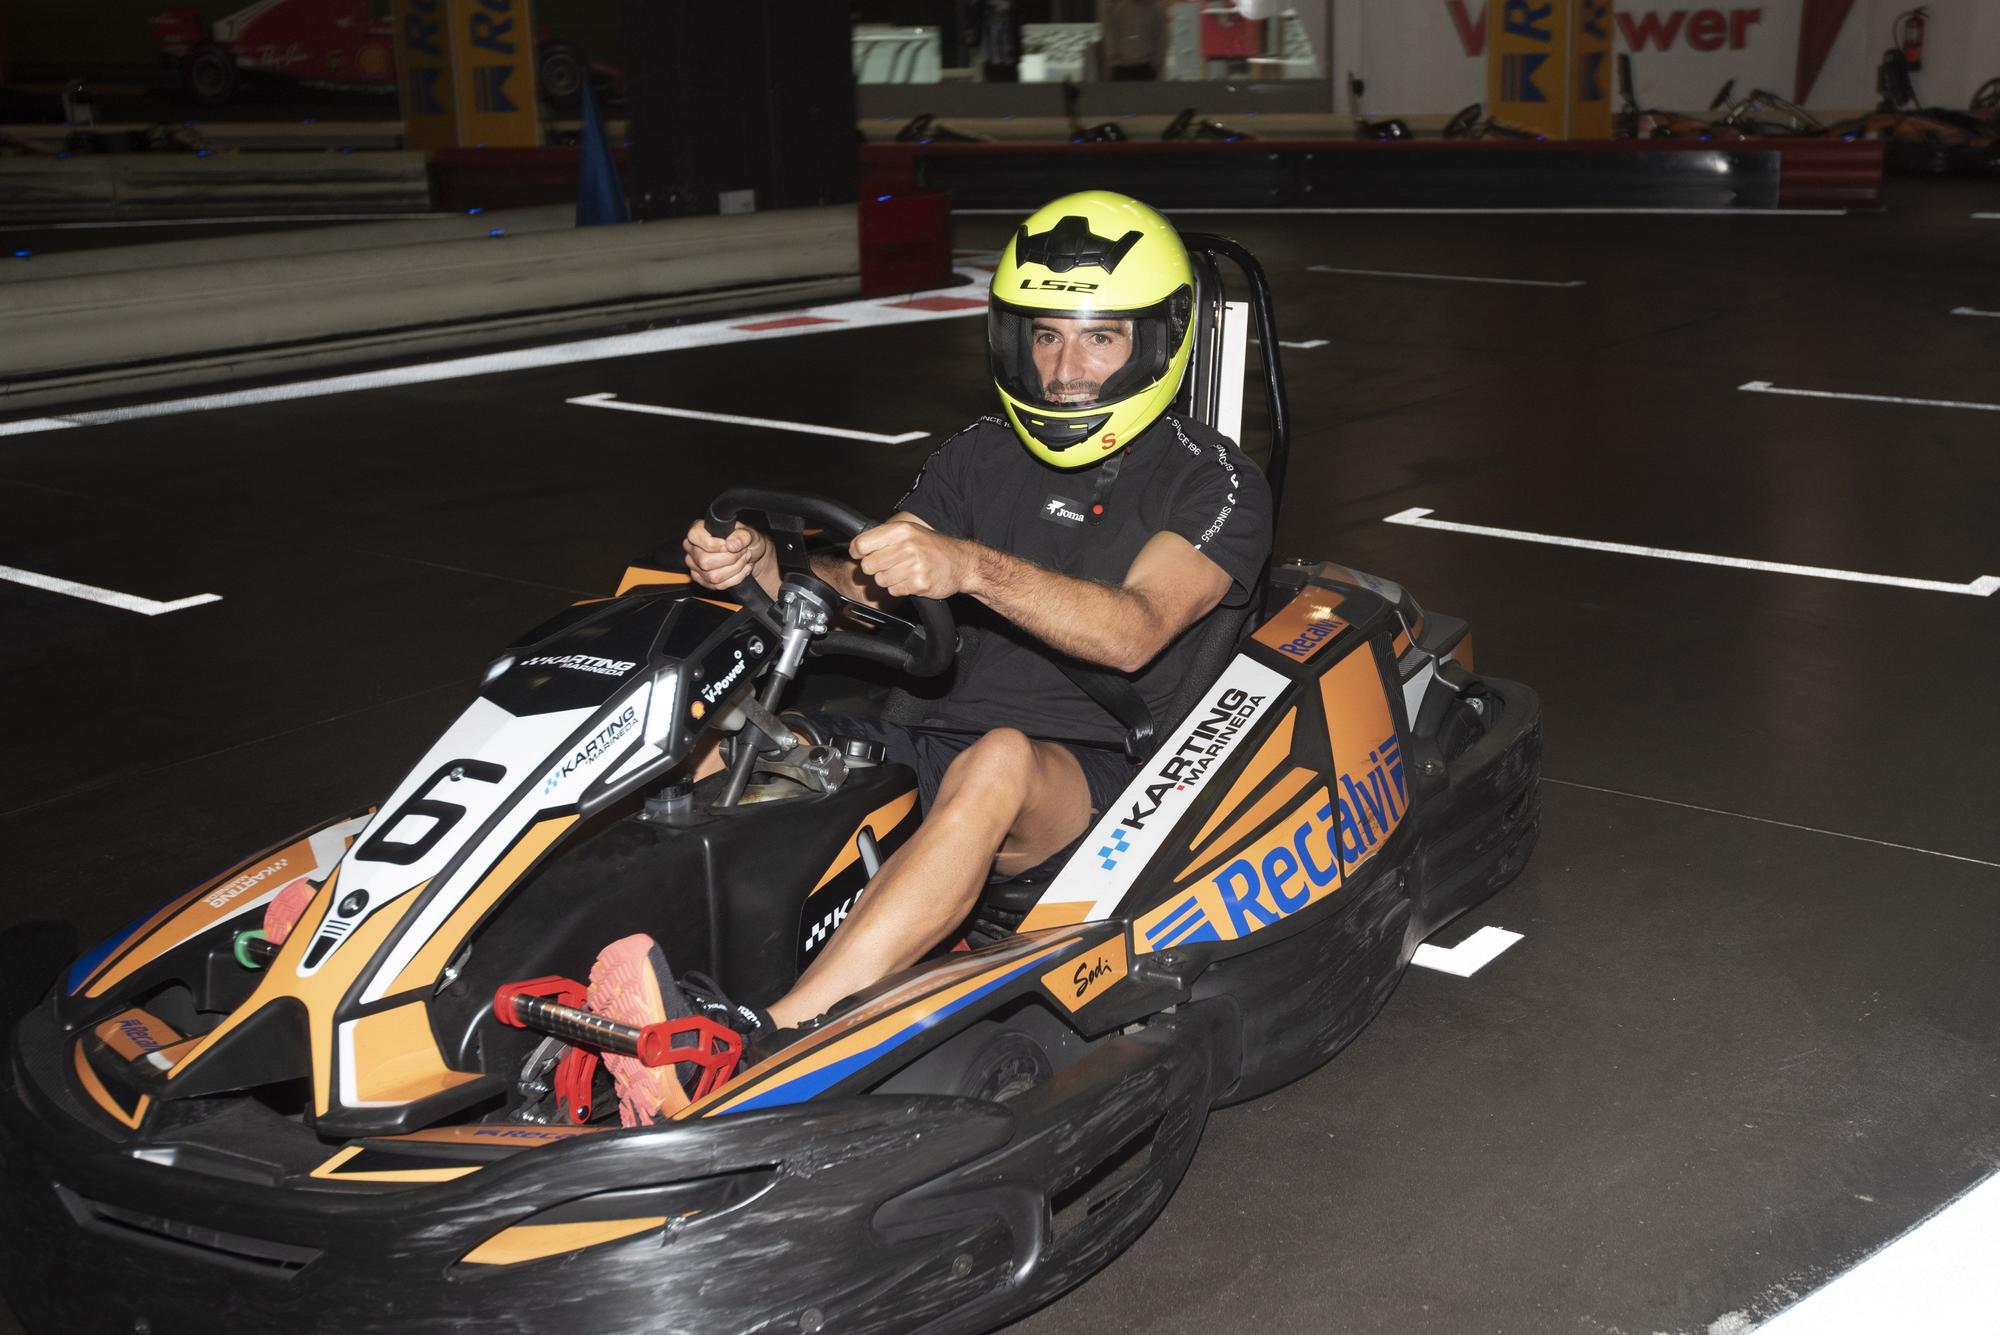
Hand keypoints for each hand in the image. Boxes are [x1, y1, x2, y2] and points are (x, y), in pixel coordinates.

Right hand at [682, 519, 773, 591]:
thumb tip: (731, 545)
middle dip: (730, 559)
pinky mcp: (701, 580)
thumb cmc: (744, 541)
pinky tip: (742, 570)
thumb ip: (741, 536)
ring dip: (734, 569)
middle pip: (705, 561)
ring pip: (712, 576)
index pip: (694, 537)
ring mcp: (695, 565)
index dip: (714, 544)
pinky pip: (717, 586)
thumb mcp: (748, 533)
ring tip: (743, 560)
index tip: (730, 546)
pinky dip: (734, 579)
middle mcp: (692, 547)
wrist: (749, 554)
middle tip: (743, 552)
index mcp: (699, 529)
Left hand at [850, 521, 976, 599]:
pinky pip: (894, 591)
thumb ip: (884, 537)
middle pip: (868, 565)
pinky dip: (900, 588)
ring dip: (889, 579)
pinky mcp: (919, 583)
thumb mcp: (910, 532)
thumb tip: (856, 547)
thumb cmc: (933, 547)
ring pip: (880, 580)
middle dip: (876, 568)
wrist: (962, 563)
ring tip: (905, 572)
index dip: (858, 552)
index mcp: (901, 530)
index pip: (862, 544)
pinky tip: (912, 580)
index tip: (862, 555)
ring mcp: (914, 566)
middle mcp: (907, 546)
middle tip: (890, 565)